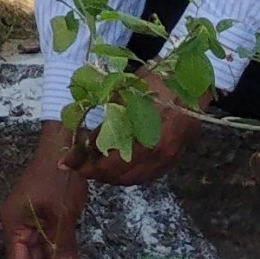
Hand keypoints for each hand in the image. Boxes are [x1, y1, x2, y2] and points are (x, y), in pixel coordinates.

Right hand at [0, 123, 100, 258]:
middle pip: (29, 258)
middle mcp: (18, 225)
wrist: (65, 147)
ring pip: (41, 250)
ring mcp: (32, 220)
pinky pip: (50, 239)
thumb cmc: (58, 179)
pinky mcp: (45, 215)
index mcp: (13, 225)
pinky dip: (59, 250)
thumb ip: (63, 247)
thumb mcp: (62, 216)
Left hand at [81, 68, 203, 186]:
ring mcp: (168, 159)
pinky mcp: (174, 158)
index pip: (107, 161)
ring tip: (94, 166)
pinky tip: (117, 165)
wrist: (192, 80)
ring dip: (111, 175)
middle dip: (95, 172)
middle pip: (119, 175)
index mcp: (144, 138)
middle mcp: (158, 154)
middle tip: (78, 165)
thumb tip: (83, 142)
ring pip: (133, 178)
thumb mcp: (124, 95)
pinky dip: (129, 174)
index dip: (84, 163)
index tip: (66, 162)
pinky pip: (147, 175)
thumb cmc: (156, 82)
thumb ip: (105, 122)